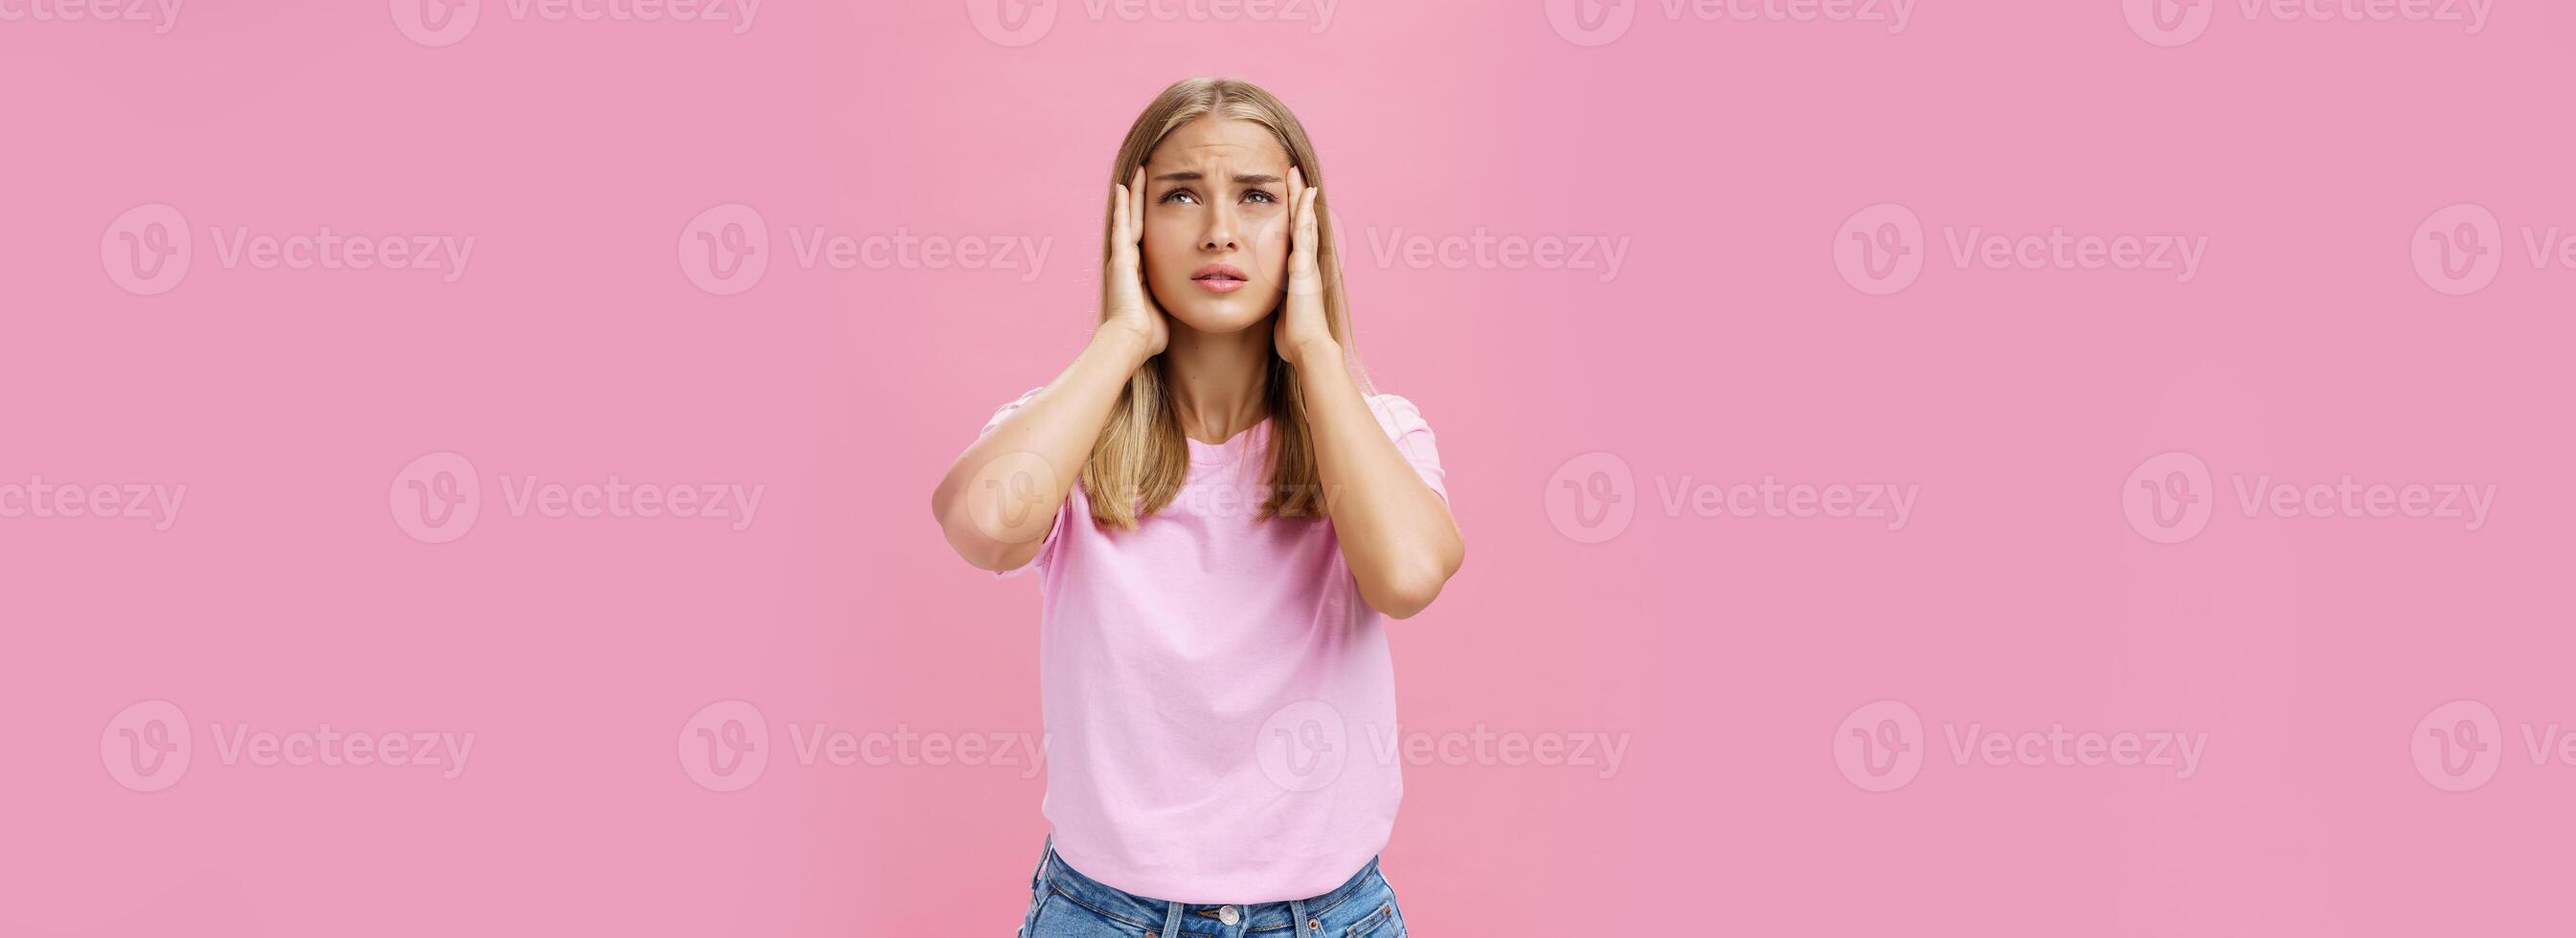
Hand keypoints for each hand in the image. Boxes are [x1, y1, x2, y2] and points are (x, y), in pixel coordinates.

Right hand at [1102, 168, 1168, 358]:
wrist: (1131, 341)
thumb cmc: (1149, 336)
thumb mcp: (1166, 312)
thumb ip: (1175, 303)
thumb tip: (1192, 304)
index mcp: (1140, 275)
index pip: (1149, 240)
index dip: (1153, 220)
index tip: (1159, 204)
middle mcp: (1128, 263)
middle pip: (1137, 223)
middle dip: (1140, 201)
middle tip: (1145, 177)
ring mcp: (1122, 259)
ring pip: (1129, 219)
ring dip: (1132, 196)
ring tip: (1136, 173)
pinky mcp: (1120, 258)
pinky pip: (1122, 225)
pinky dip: (1122, 205)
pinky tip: (1124, 186)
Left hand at [1274, 165, 1337, 367]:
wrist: (1307, 344)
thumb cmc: (1294, 336)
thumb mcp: (1281, 314)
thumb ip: (1277, 303)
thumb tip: (1269, 306)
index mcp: (1298, 273)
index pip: (1293, 238)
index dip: (1290, 217)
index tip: (1285, 198)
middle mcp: (1305, 263)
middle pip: (1301, 223)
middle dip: (1297, 199)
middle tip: (1293, 175)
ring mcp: (1307, 261)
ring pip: (1304, 220)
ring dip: (1300, 196)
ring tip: (1296, 173)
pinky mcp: (1305, 262)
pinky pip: (1304, 229)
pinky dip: (1304, 209)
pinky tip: (1304, 190)